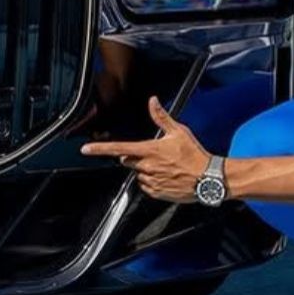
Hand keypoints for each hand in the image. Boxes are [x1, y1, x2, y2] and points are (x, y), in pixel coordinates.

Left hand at [80, 97, 213, 202]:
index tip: (85, 149)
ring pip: (137, 173)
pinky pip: (145, 186)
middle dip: (134, 156)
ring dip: (145, 169)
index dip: (100, 149)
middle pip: (127, 160)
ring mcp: (150, 181)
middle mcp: (147, 166)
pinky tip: (166, 176)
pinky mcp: (156, 192)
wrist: (208, 178)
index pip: (119, 149)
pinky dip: (151, 181)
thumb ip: (161, 117)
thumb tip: (153, 101)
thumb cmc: (195, 155)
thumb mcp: (179, 132)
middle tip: (154, 154)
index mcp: (150, 150)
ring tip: (165, 166)